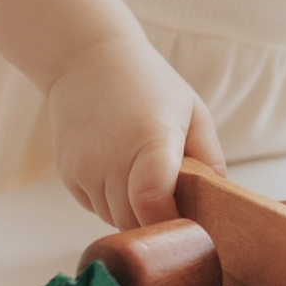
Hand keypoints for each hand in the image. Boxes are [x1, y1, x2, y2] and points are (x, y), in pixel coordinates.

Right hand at [47, 33, 223, 228]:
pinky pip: (94, 207)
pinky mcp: (68, 174)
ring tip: (145, 179)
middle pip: (135, 221)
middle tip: (174, 205)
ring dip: (133, 212)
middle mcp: (111, 157)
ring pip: (114, 219)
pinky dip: (111, 201)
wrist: (86, 58)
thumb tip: (217, 200)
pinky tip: (119, 171)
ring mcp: (84, 167)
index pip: (153, 203)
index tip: (188, 227)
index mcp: (150, 139)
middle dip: (157, 222)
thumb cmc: (147, 83)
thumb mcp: (192, 111)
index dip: (170, 224)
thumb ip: (210, 157)